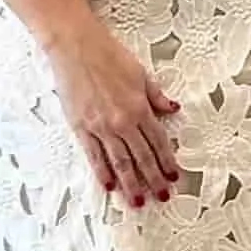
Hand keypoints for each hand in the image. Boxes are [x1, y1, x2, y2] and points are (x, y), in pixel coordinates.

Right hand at [49, 20, 181, 209]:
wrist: (76, 48)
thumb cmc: (109, 56)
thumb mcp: (141, 74)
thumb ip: (156, 96)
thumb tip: (173, 108)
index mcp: (140, 108)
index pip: (158, 142)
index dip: (167, 161)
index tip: (174, 177)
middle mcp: (122, 122)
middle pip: (142, 157)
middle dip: (153, 180)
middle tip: (162, 197)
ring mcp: (101, 127)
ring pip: (120, 162)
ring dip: (131, 184)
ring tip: (139, 202)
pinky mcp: (81, 127)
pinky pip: (94, 156)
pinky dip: (103, 172)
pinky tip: (110, 187)